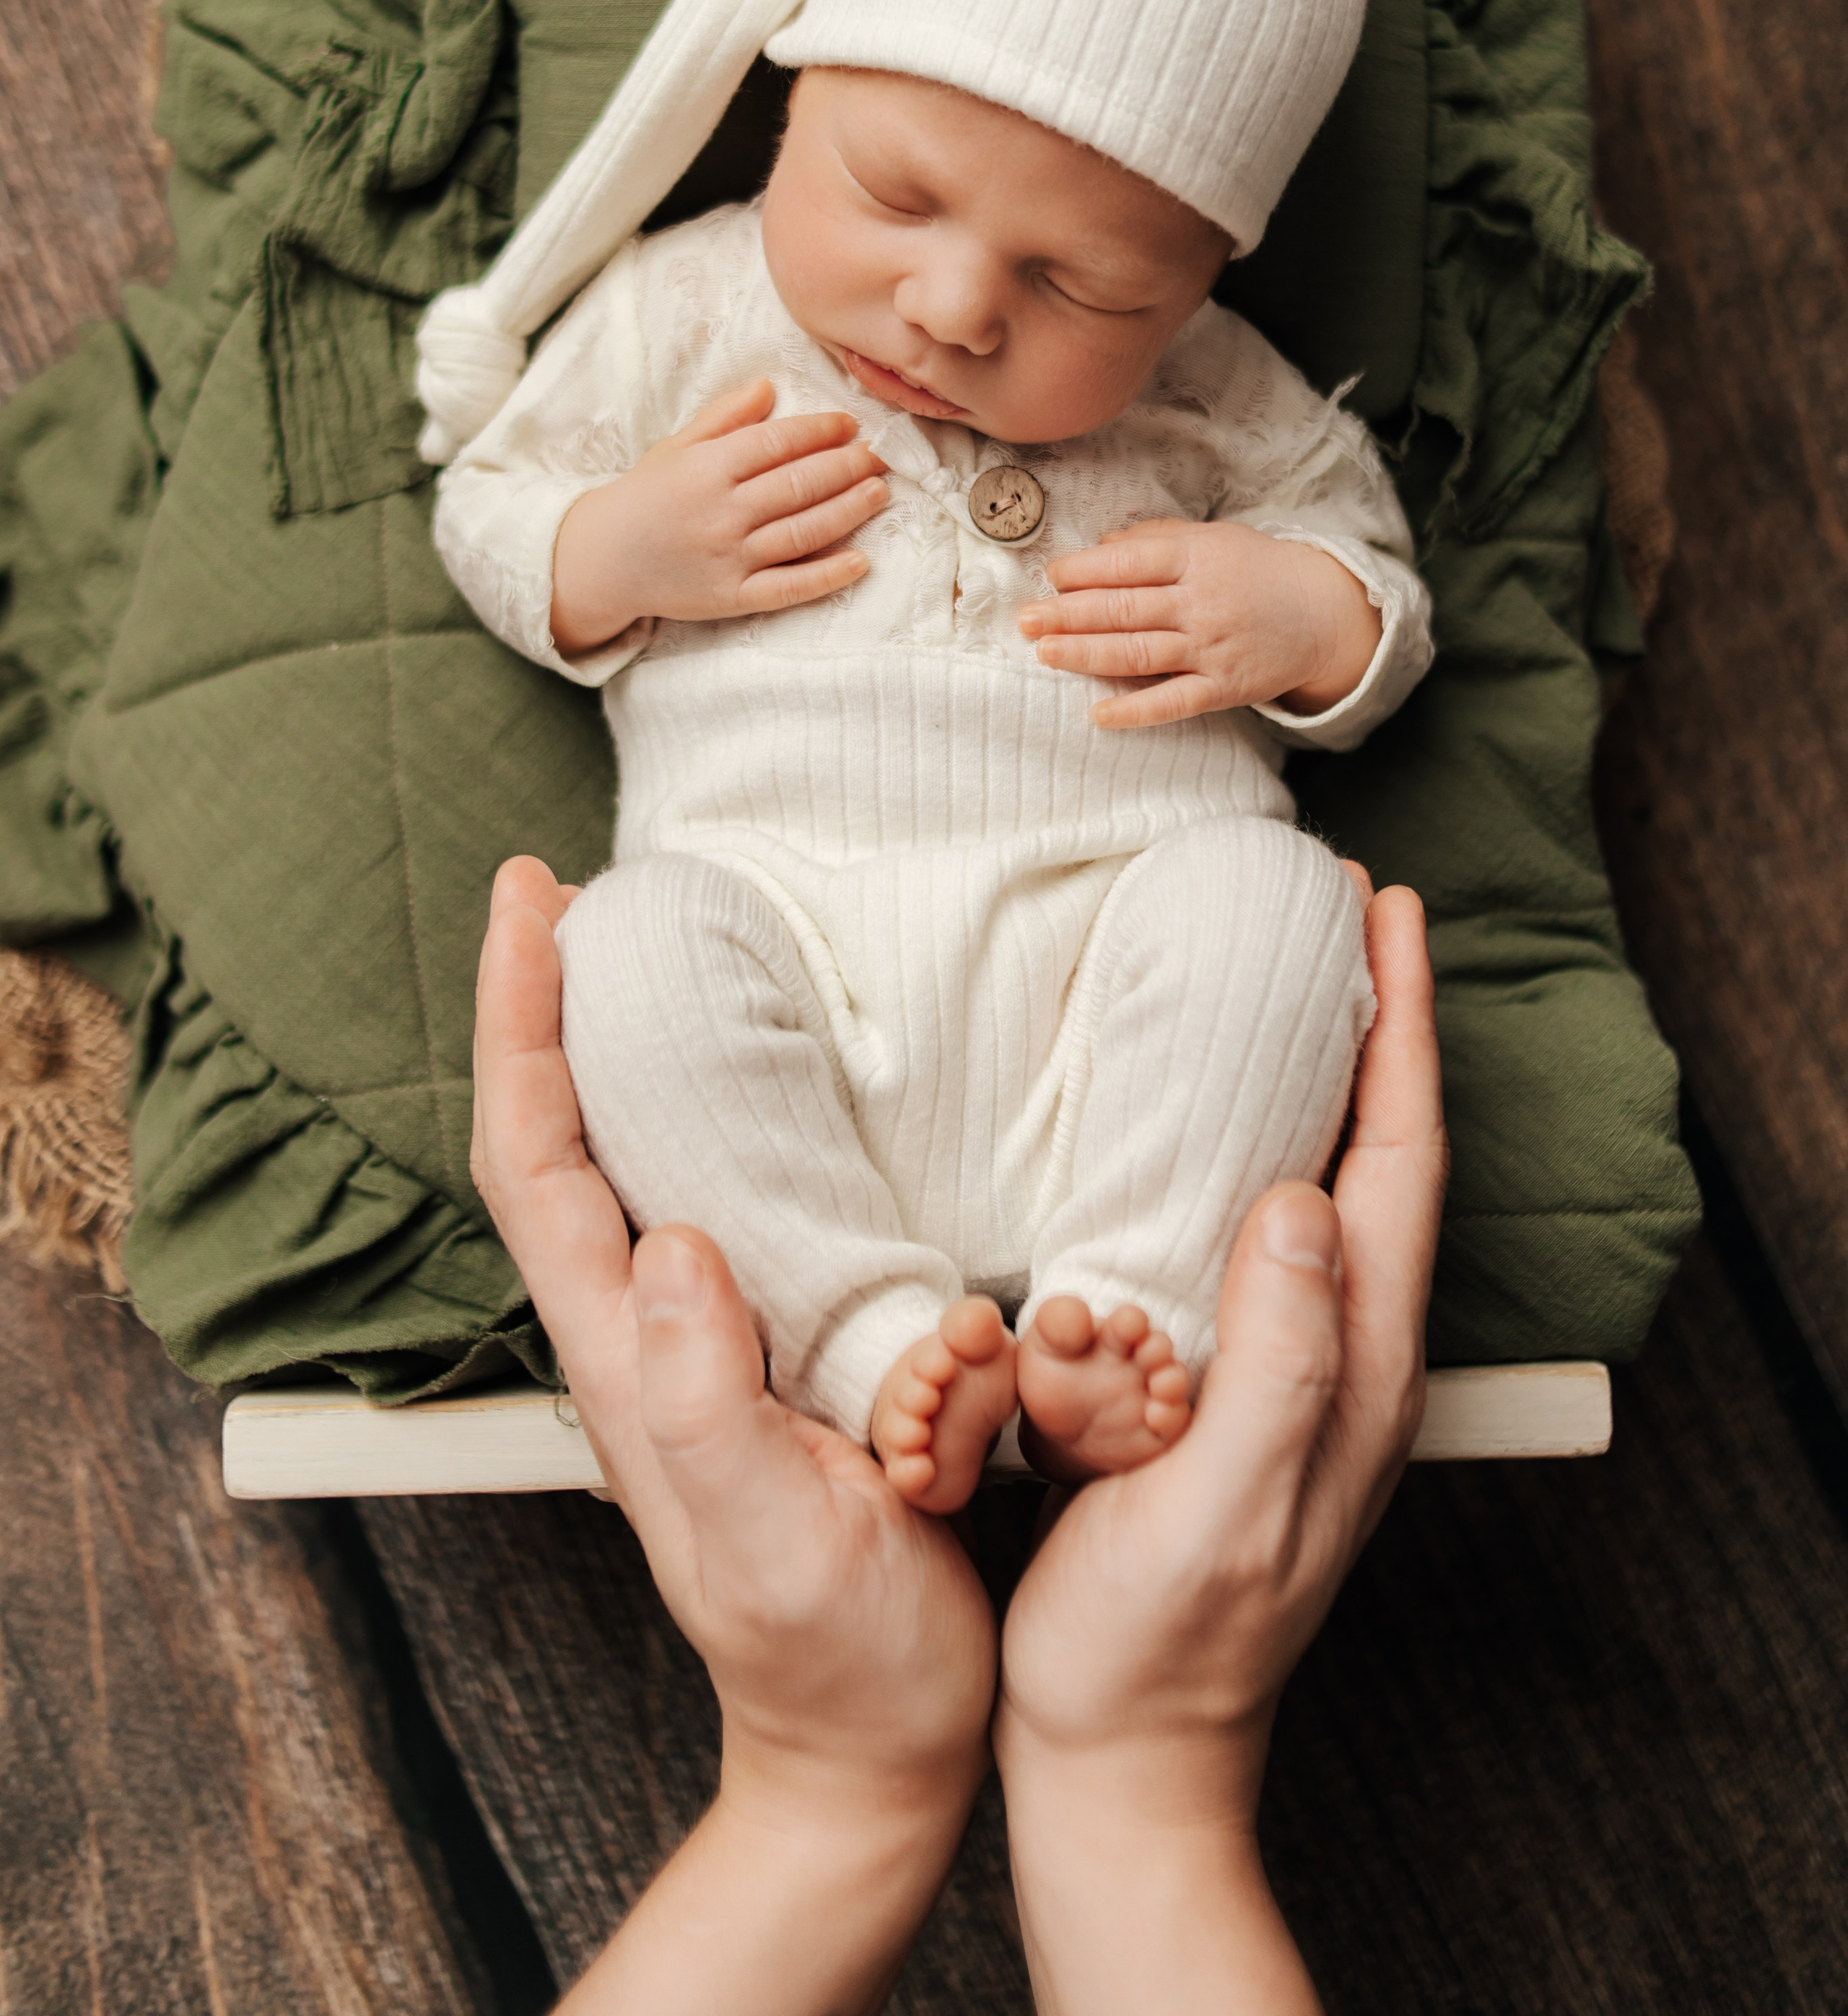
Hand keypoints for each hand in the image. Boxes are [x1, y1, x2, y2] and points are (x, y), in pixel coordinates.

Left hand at [472, 856, 994, 2015]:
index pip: (538, 1161)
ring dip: (619, 1041)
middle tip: (566, 886)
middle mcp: (652, 1328)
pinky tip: (768, 1062)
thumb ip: (709, 1410)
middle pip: (562, 1136)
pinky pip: (728, 1194)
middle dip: (546, 1004)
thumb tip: (675, 1249)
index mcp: (632, 1359)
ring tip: (648, 938)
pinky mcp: (780, 1342)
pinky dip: (718, 1104)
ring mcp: (710, 1336)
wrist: (882, 1740)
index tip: (532, 905)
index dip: (522, 1029)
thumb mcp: (773, 1543)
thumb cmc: (837, 1657)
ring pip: (636, 1157)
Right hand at [550, 377, 887, 656]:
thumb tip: (770, 387)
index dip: (821, 431)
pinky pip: (789, 587)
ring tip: (879, 492)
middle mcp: (721, 511)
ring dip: (849, 510)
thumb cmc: (646, 497)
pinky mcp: (732, 597)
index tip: (850, 425)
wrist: (603, 560)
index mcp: (707, 467)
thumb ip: (725, 418)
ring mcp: (728, 557)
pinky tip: (861, 562)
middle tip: (877, 456)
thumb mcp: (677, 448)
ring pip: (803, 530)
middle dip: (846, 466)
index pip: (778, 443)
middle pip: (799, 484)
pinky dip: (828, 575)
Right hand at [996, 883, 1446, 2012]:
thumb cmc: (1158, 1643)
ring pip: (1326, 1188)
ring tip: (1289, 986)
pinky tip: (1203, 1128)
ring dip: (1323, 1078)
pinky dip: (1254, 1147)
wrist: (1118, 1755)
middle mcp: (1342, 1359)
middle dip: (1377, 1028)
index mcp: (1356, 1369)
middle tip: (1344, 918)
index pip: (1398, 1162)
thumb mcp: (1222, 1502)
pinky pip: (1262, 1234)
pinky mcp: (1232, 1392)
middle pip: (1380, 1157)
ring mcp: (1292, 1377)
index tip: (1385, 918)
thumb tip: (1303, 1202)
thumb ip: (1278, 1360)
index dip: (1399, 1033)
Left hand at [1017, 517, 1380, 729]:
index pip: (1128, 563)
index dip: (1084, 571)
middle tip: (1025, 620)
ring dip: (1085, 654)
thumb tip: (1100, 545)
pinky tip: (1097, 714)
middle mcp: (1201, 602)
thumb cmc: (1256, 570)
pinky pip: (1172, 703)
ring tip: (1044, 653)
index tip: (1050, 577)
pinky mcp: (1224, 686)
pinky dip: (1134, 712)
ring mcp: (1212, 647)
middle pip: (1123, 609)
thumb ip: (1157, 539)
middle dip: (1067, 615)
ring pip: (1137, 653)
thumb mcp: (1213, 538)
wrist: (1322, 611)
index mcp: (1196, 558)